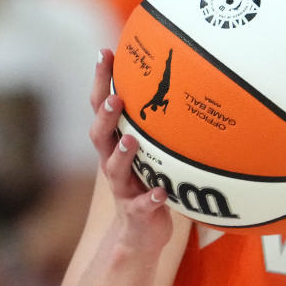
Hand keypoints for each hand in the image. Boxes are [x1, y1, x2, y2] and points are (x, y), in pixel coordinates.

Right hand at [89, 49, 173, 252]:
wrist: (140, 233)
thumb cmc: (148, 181)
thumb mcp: (151, 150)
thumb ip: (158, 122)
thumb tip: (185, 79)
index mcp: (114, 143)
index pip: (101, 106)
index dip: (101, 81)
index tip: (105, 52)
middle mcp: (112, 163)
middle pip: (100, 135)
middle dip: (105, 115)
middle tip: (116, 97)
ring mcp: (122, 189)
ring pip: (115, 170)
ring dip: (122, 154)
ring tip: (131, 140)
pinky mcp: (136, 212)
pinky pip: (141, 205)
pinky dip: (150, 198)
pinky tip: (160, 192)